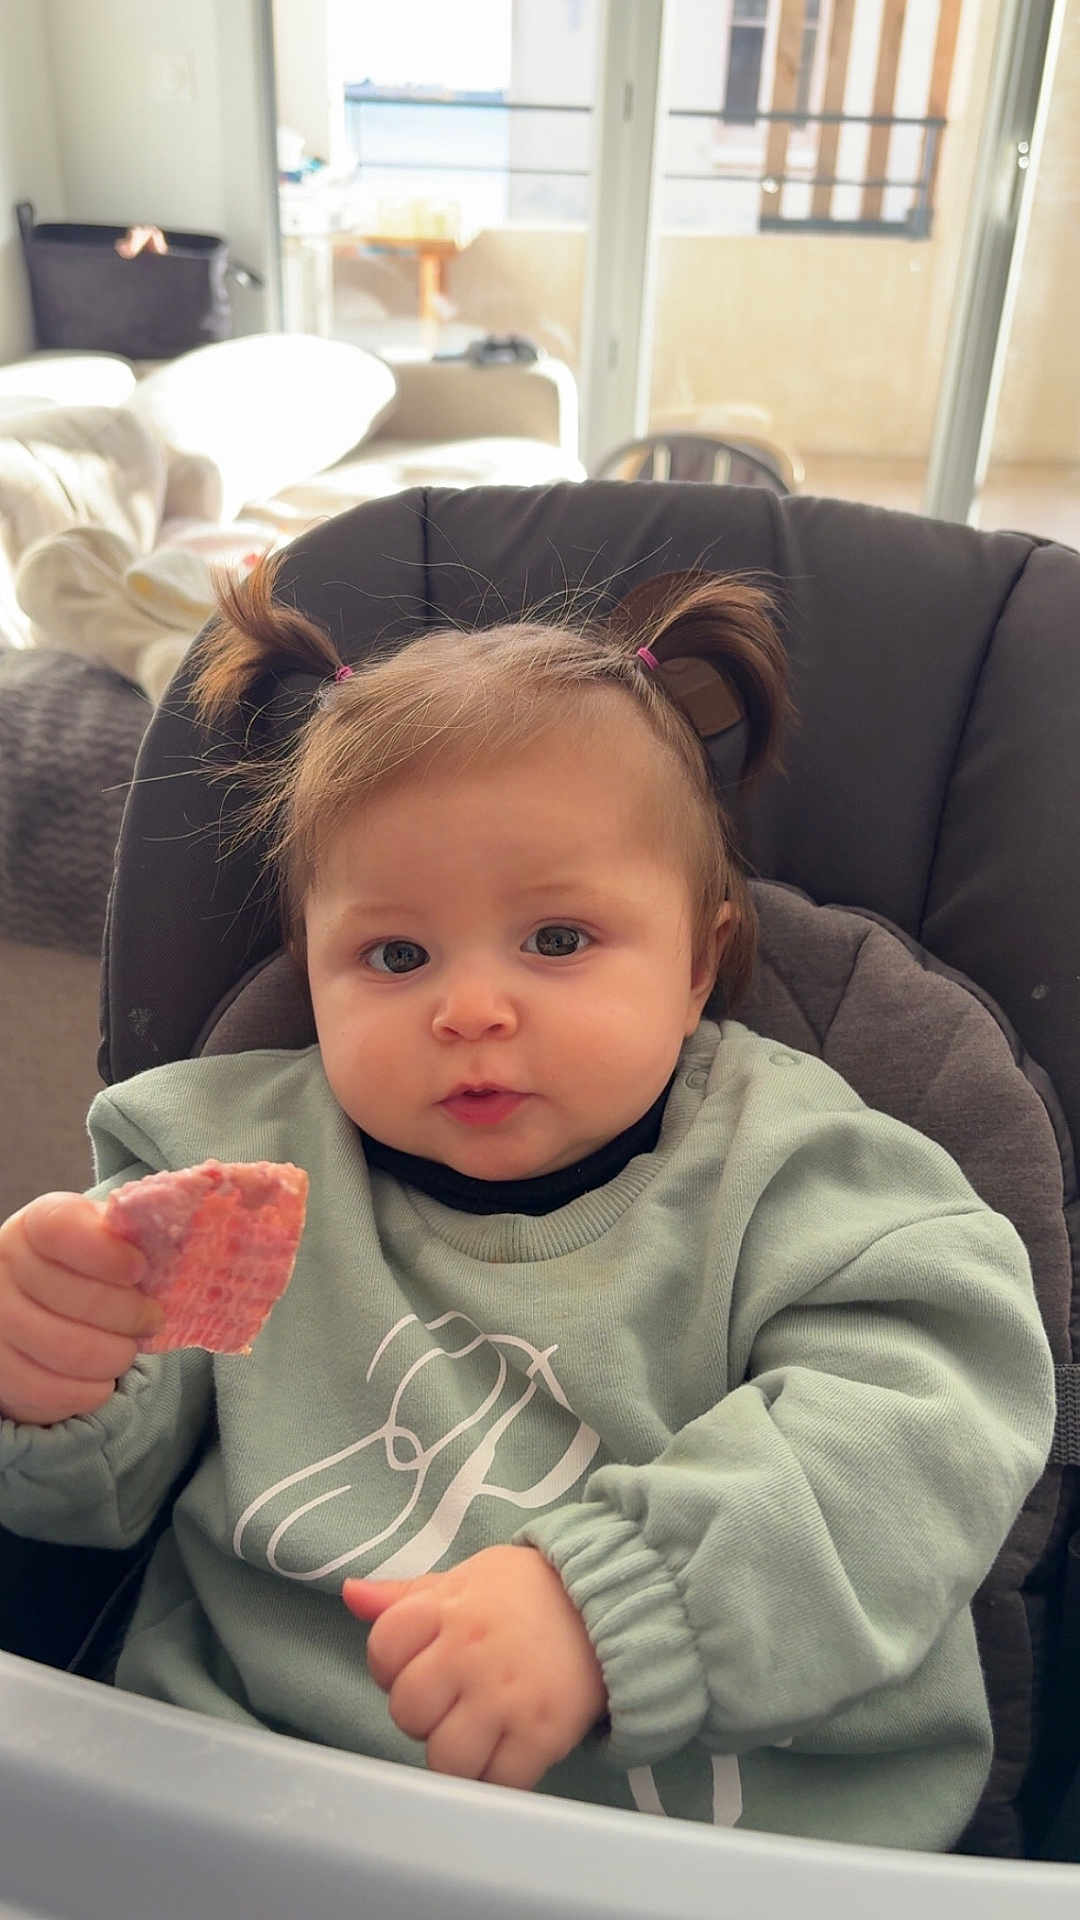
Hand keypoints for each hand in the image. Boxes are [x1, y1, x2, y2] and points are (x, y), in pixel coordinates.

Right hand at [0, 1193, 162, 1425]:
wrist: (37, 1303)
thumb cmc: (86, 1267)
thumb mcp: (105, 1238)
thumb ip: (132, 1234)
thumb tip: (181, 1224)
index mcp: (35, 1225)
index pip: (60, 1230)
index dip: (104, 1253)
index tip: (140, 1269)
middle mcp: (3, 1269)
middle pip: (70, 1297)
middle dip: (127, 1315)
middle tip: (152, 1320)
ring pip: (65, 1350)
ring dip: (114, 1356)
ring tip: (128, 1349)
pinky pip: (51, 1391)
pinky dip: (89, 1390)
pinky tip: (103, 1377)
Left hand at [343, 1544, 607, 1788]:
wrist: (609, 1602)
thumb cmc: (526, 1592)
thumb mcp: (467, 1578)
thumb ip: (406, 1596)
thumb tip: (350, 1596)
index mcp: (448, 1608)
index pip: (382, 1650)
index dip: (391, 1665)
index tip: (419, 1664)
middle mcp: (470, 1652)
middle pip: (407, 1711)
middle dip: (422, 1714)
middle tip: (451, 1702)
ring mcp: (506, 1696)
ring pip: (444, 1758)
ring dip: (455, 1754)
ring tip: (477, 1732)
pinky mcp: (541, 1734)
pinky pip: (497, 1783)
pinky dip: (497, 1777)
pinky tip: (507, 1752)